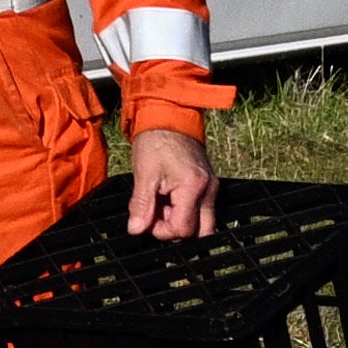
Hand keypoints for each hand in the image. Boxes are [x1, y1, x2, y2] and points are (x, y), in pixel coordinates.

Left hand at [125, 126, 217, 240]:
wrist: (169, 114)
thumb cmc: (156, 140)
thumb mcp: (144, 174)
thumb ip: (142, 206)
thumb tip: (137, 230)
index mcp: (194, 187)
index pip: (183, 230)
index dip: (162, 231)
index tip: (147, 218)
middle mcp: (209, 190)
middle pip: (201, 232)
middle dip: (177, 230)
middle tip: (158, 215)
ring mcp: (211, 187)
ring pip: (202, 222)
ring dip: (181, 219)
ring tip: (161, 201)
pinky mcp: (208, 183)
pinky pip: (201, 208)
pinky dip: (185, 209)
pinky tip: (168, 196)